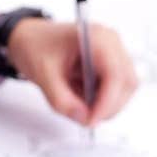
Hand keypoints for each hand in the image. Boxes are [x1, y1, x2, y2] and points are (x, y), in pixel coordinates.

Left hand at [7, 18, 138, 126]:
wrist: (30, 39)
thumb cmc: (35, 45)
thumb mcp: (42, 75)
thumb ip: (61, 99)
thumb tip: (83, 117)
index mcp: (97, 38)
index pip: (115, 74)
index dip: (107, 102)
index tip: (92, 119)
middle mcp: (111, 44)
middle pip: (127, 83)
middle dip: (108, 106)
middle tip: (84, 118)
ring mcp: (112, 55)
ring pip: (123, 89)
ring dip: (103, 104)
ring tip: (75, 101)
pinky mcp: (109, 66)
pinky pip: (113, 90)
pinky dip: (99, 100)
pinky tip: (78, 95)